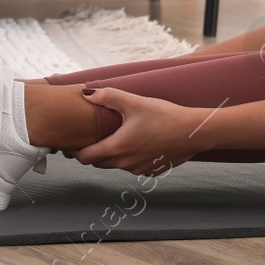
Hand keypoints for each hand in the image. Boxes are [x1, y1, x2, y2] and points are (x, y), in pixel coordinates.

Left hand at [71, 88, 209, 174]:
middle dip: (91, 152)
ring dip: (111, 154)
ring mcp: (140, 169)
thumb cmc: (164, 116)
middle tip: (88, 137)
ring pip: (116, 165)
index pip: (85, 157)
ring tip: (113, 137)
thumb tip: (86, 93)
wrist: (193, 132)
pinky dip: (129, 158)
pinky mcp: (152, 171)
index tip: (70, 143)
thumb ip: (108, 96)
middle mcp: (126, 163)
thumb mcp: (134, 102)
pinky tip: (136, 142)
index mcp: (118, 148)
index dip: (75, 151)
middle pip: (98, 163)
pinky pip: (133, 167)